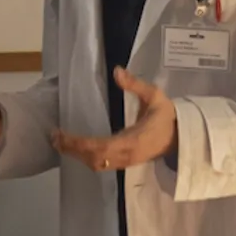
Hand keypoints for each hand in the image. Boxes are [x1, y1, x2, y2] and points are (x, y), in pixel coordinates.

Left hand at [52, 66, 176, 171]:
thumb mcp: (155, 96)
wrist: (182, 137)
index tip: (62, 134)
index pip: (103, 146)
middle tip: (54, 137)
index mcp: (135, 140)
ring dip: (77, 155)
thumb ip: (136, 84)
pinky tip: (74, 148)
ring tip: (59, 142)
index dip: (81, 143)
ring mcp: (127, 161)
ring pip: (98, 164)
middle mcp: (128, 154)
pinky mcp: (125, 162)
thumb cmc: (167, 116)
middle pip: (96, 158)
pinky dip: (85, 157)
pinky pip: (103, 164)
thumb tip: (117, 71)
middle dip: (73, 149)